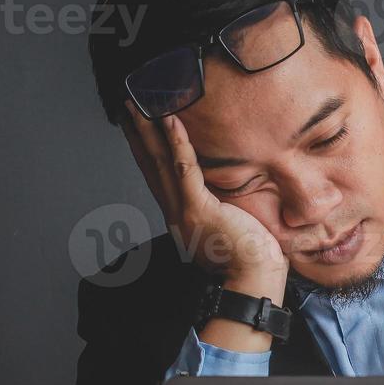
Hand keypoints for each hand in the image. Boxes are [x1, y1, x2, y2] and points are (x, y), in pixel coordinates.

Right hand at [122, 102, 285, 283]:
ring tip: (140, 106)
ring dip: (148, 131)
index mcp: (180, 217)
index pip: (158, 176)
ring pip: (160, 163)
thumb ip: (215, 206)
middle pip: (151, 166)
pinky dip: (177, 142)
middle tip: (129, 107)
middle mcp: (175, 213)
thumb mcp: (224, 225)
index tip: (136, 127)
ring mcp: (184, 211)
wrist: (254, 278)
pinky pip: (184, 169)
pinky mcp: (199, 209)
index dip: (145, 150)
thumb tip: (220, 191)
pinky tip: (170, 120)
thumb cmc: (249, 255)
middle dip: (139, 134)